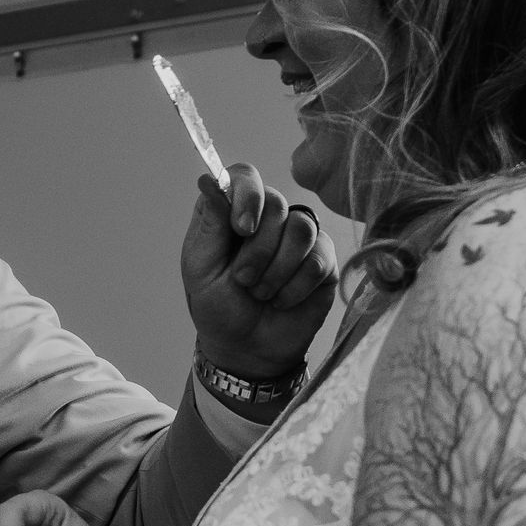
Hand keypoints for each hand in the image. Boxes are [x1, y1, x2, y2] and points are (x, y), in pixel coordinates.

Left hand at [182, 168, 337, 379]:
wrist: (247, 349)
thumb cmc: (218, 308)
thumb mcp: (201, 269)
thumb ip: (209, 224)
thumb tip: (209, 178)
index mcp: (232, 212)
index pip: (245, 176)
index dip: (248, 195)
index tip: (242, 228)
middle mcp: (268, 218)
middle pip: (277, 204)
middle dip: (258, 250)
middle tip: (243, 280)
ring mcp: (298, 237)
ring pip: (301, 230)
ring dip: (277, 270)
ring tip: (261, 292)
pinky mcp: (324, 261)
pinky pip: (320, 259)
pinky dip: (296, 286)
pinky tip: (283, 300)